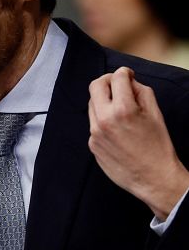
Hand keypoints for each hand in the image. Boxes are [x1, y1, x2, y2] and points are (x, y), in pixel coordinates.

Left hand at [88, 66, 188, 219]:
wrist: (153, 178)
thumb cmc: (158, 146)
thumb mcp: (154, 113)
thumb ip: (140, 90)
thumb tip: (128, 81)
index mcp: (122, 110)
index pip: (116, 78)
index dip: (124, 72)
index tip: (128, 75)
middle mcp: (104, 120)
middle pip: (95, 86)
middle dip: (107, 81)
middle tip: (118, 84)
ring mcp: (95, 134)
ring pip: (92, 104)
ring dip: (104, 100)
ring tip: (120, 109)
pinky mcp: (92, 145)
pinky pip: (93, 124)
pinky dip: (103, 120)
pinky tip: (118, 129)